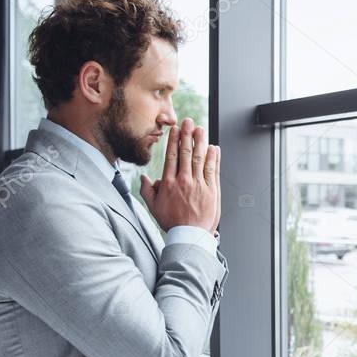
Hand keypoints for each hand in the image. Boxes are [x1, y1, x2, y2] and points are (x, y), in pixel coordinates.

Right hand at [139, 118, 220, 232]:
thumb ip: (147, 191)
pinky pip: (212, 170)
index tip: (175, 130)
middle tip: (189, 122)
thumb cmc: (172, 222)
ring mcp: (198, 185)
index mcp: (169, 183)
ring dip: (201, 142)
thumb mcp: (153, 207)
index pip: (171, 156)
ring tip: (201, 129)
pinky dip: (213, 158)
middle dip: (187, 135)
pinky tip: (214, 148)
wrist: (189, 235)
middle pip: (186, 152)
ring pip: (199, 158)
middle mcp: (184, 181)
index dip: (174, 140)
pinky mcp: (211, 190)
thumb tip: (143, 178)